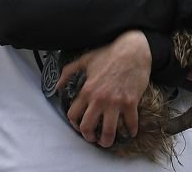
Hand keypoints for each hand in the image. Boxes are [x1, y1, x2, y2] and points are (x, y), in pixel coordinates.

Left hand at [57, 29, 150, 147]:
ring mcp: (115, 102)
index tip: (79, 126)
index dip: (74, 124)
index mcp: (87, 90)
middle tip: (93, 138)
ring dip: (107, 141)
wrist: (133, 49)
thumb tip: (58, 85)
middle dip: (89, 137)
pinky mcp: (131, 102)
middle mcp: (99, 99)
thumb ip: (68, 72)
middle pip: (88, 127)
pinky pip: (130, 123)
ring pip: (109, 131)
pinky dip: (131, 131)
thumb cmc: (109, 53)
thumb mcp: (85, 59)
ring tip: (108, 142)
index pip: (73, 114)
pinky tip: (131, 132)